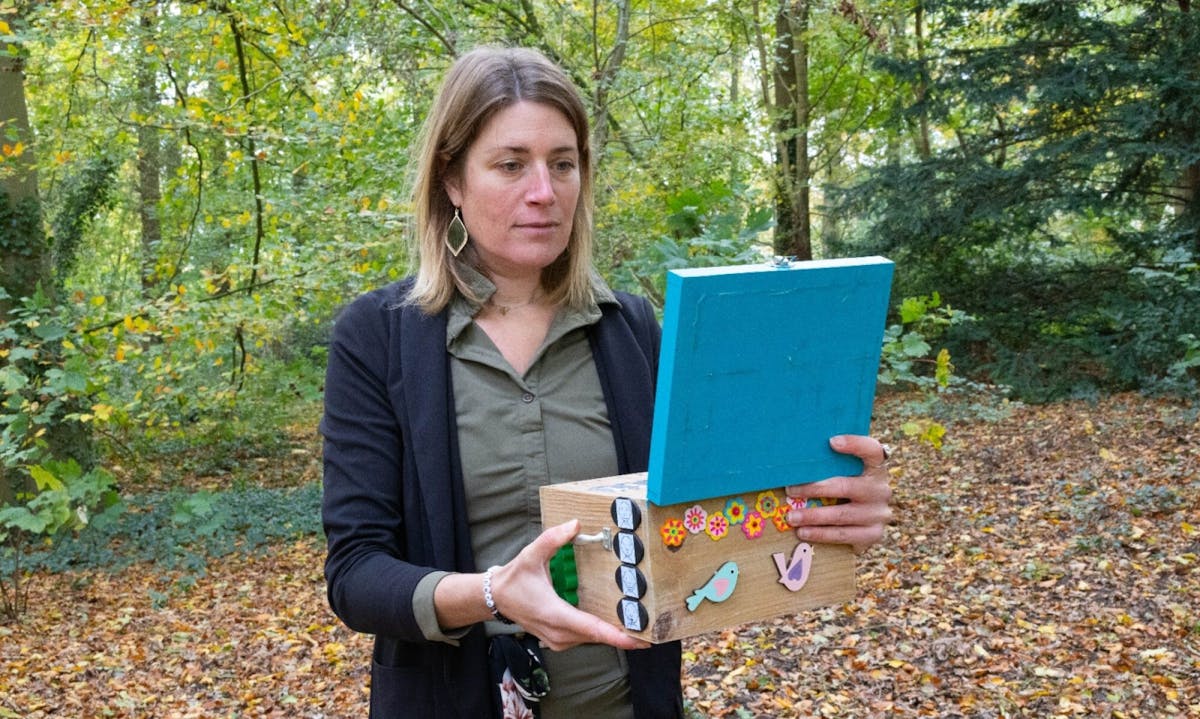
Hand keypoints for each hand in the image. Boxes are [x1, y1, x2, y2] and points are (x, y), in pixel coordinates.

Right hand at [489, 520, 651, 651]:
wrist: (495, 598)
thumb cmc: (514, 579)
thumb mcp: (531, 555)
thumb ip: (553, 539)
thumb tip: (574, 524)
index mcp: (555, 614)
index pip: (593, 629)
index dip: (619, 637)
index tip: (640, 640)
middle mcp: (559, 633)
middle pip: (599, 636)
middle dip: (625, 636)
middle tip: (651, 632)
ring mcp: (559, 640)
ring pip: (593, 639)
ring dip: (614, 634)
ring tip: (638, 628)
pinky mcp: (559, 640)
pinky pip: (586, 638)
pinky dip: (601, 632)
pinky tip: (616, 625)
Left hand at [784, 434, 893, 552]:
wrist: (866, 516)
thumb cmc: (847, 484)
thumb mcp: (846, 470)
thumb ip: (831, 461)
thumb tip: (795, 453)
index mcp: (875, 467)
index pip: (872, 450)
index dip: (855, 444)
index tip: (832, 441)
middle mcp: (880, 489)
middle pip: (846, 486)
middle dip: (815, 489)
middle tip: (790, 490)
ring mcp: (878, 513)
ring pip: (841, 515)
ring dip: (813, 516)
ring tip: (791, 517)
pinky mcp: (873, 534)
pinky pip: (844, 535)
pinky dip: (821, 534)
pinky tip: (803, 532)